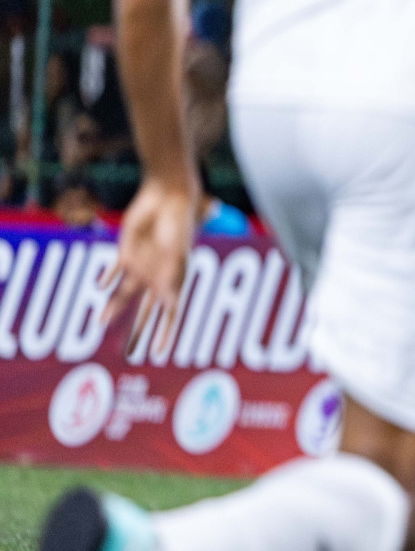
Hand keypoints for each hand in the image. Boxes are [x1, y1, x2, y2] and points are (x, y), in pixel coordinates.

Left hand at [105, 177, 196, 355]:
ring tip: (99, 323)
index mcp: (174, 280)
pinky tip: (99, 286)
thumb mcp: (179, 252)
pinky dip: (106, 278)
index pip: (170, 314)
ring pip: (123, 295)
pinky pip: (114, 270)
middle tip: (130, 353)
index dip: (165, 334)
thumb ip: (174, 276)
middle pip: (145, 311)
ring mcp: (140, 265)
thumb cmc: (179, 223)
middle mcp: (156, 277)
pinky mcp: (126, 251)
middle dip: (138, 332)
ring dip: (113, 309)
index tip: (158, 354)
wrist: (168, 196)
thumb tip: (172, 304)